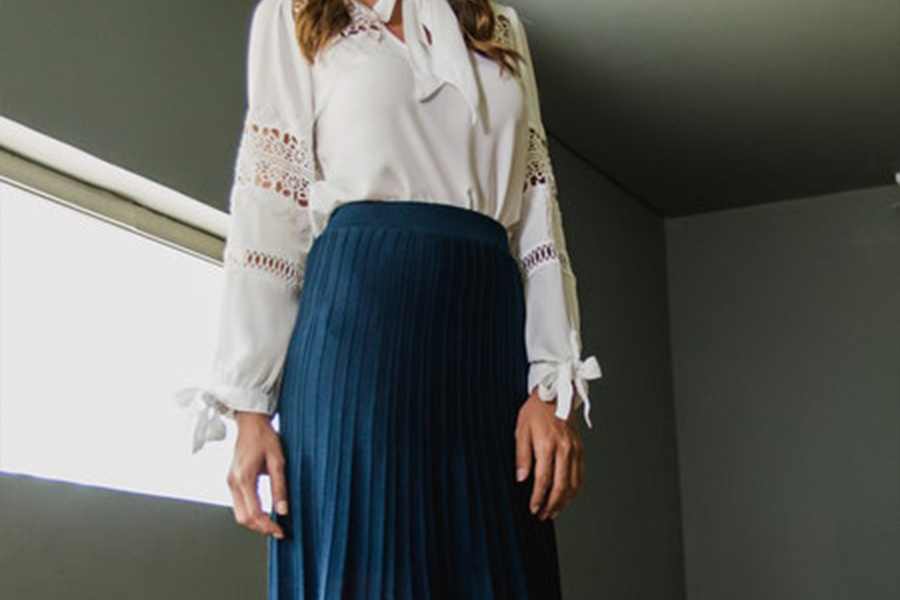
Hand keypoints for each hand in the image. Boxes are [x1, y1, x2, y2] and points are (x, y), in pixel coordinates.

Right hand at [227, 411, 288, 538]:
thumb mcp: (278, 462)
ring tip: (272, 523)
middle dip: (260, 528)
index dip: (267, 526)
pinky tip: (264, 513)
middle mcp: (233, 483)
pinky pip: (238, 504)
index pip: (254, 513)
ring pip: (239, 514)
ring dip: (254, 522)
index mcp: (244, 478)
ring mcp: (230, 482)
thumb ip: (280, 487)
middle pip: (243, 518)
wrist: (251, 424)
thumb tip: (283, 510)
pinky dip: (249, 513)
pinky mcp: (232, 481)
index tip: (280, 531)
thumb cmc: (265, 438)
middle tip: (278, 530)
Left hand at [514, 385, 585, 520]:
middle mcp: (564, 449)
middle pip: (561, 486)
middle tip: (543, 515)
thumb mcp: (521, 430)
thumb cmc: (535, 410)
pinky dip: (575, 489)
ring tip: (554, 511)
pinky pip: (581, 474)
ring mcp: (575, 450)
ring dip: (564, 501)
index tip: (533, 508)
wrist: (555, 393)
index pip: (544, 480)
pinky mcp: (580, 449)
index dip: (538, 497)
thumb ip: (522, 456)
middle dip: (552, 504)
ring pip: (573, 483)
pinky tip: (568, 496)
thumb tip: (521, 479)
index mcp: (547, 445)